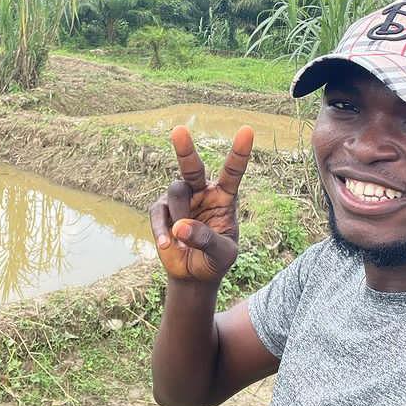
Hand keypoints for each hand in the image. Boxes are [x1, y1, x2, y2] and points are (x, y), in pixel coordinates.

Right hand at [148, 124, 253, 283]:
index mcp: (224, 197)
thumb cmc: (214, 260)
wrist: (193, 275)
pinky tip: (167, 245)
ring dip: (180, 214)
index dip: (240, 152)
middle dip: (185, 149)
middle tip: (178, 130)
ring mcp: (180, 199)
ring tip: (182, 240)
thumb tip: (180, 227)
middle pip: (193, 167)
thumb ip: (206, 240)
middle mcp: (201, 192)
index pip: (232, 171)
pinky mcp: (161, 210)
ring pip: (176, 191)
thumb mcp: (221, 254)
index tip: (247, 130)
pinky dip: (161, 230)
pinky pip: (158, 212)